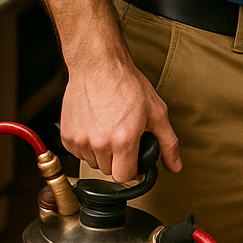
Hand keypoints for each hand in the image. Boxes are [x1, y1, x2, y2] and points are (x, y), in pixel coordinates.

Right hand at [60, 50, 180, 182]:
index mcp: (123, 140)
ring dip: (100, 152)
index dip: (131, 168)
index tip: (133, 158)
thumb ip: (168, 143)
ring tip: (107, 128)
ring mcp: (81, 139)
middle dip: (117, 159)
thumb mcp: (157, 112)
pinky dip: (86, 145)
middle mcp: (100, 142)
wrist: (98, 65)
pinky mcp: (67, 135)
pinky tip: (94, 126)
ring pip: (92, 162)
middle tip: (121, 137)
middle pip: (108, 170)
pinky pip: (77, 153)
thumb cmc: (126, 84)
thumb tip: (175, 166)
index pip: (124, 177)